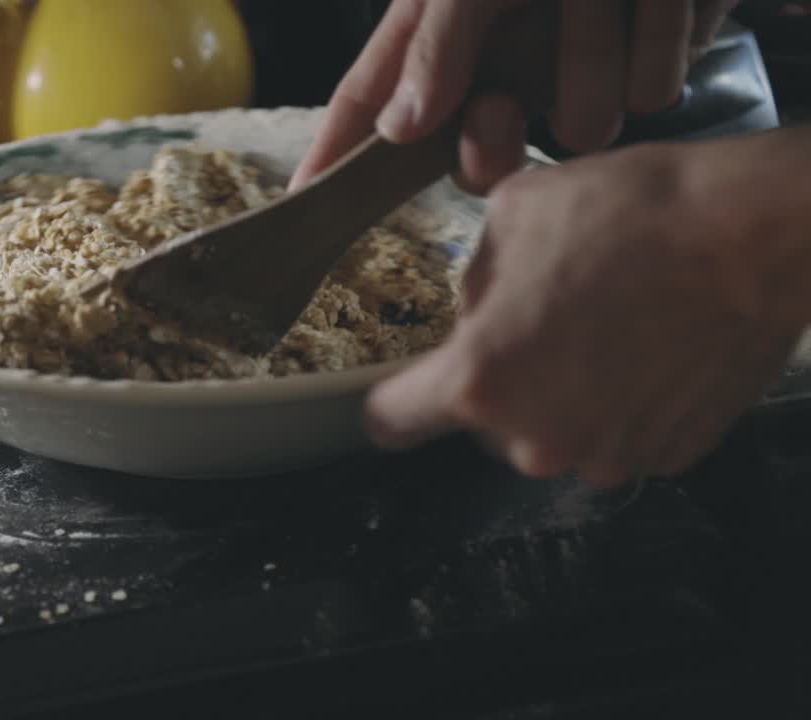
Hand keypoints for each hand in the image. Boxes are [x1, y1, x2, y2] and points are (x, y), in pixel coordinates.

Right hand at [290, 0, 740, 194]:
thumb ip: (434, 45)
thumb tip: (397, 129)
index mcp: (440, 25)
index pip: (369, 100)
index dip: (336, 152)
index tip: (307, 203)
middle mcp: (499, 57)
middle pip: (472, 155)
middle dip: (492, 137)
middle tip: (504, 104)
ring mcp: (573, 67)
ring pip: (577, 129)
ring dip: (596, 59)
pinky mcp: (647, 65)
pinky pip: (649, 94)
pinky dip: (658, 41)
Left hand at [364, 139, 807, 486]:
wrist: (754, 234)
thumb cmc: (630, 214)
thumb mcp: (513, 216)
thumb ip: (472, 281)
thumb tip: (474, 307)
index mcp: (480, 380)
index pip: (390, 422)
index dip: (392, 401)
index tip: (403, 390)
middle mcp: (535, 439)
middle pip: (485, 422)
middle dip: (502, 378)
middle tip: (544, 321)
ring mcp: (605, 456)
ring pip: (554, 430)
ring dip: (565, 393)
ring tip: (607, 326)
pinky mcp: (666, 457)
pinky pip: (618, 434)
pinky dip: (623, 404)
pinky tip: (650, 348)